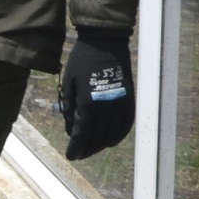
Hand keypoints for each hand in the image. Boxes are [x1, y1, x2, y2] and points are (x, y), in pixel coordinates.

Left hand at [58, 29, 133, 159]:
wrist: (105, 43)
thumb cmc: (82, 61)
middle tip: (79, 153)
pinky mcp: (130, 101)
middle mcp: (107, 108)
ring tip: (92, 148)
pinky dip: (118, 136)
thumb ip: (70, 109)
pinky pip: (125, 126)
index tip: (70, 155)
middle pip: (96, 139)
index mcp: (88, 104)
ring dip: (101, 145)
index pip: (81, 135)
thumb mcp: (69, 84)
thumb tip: (72, 129)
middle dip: (86, 149)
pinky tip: (110, 141)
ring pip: (112, 135)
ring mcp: (120, 105)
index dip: (75, 148)